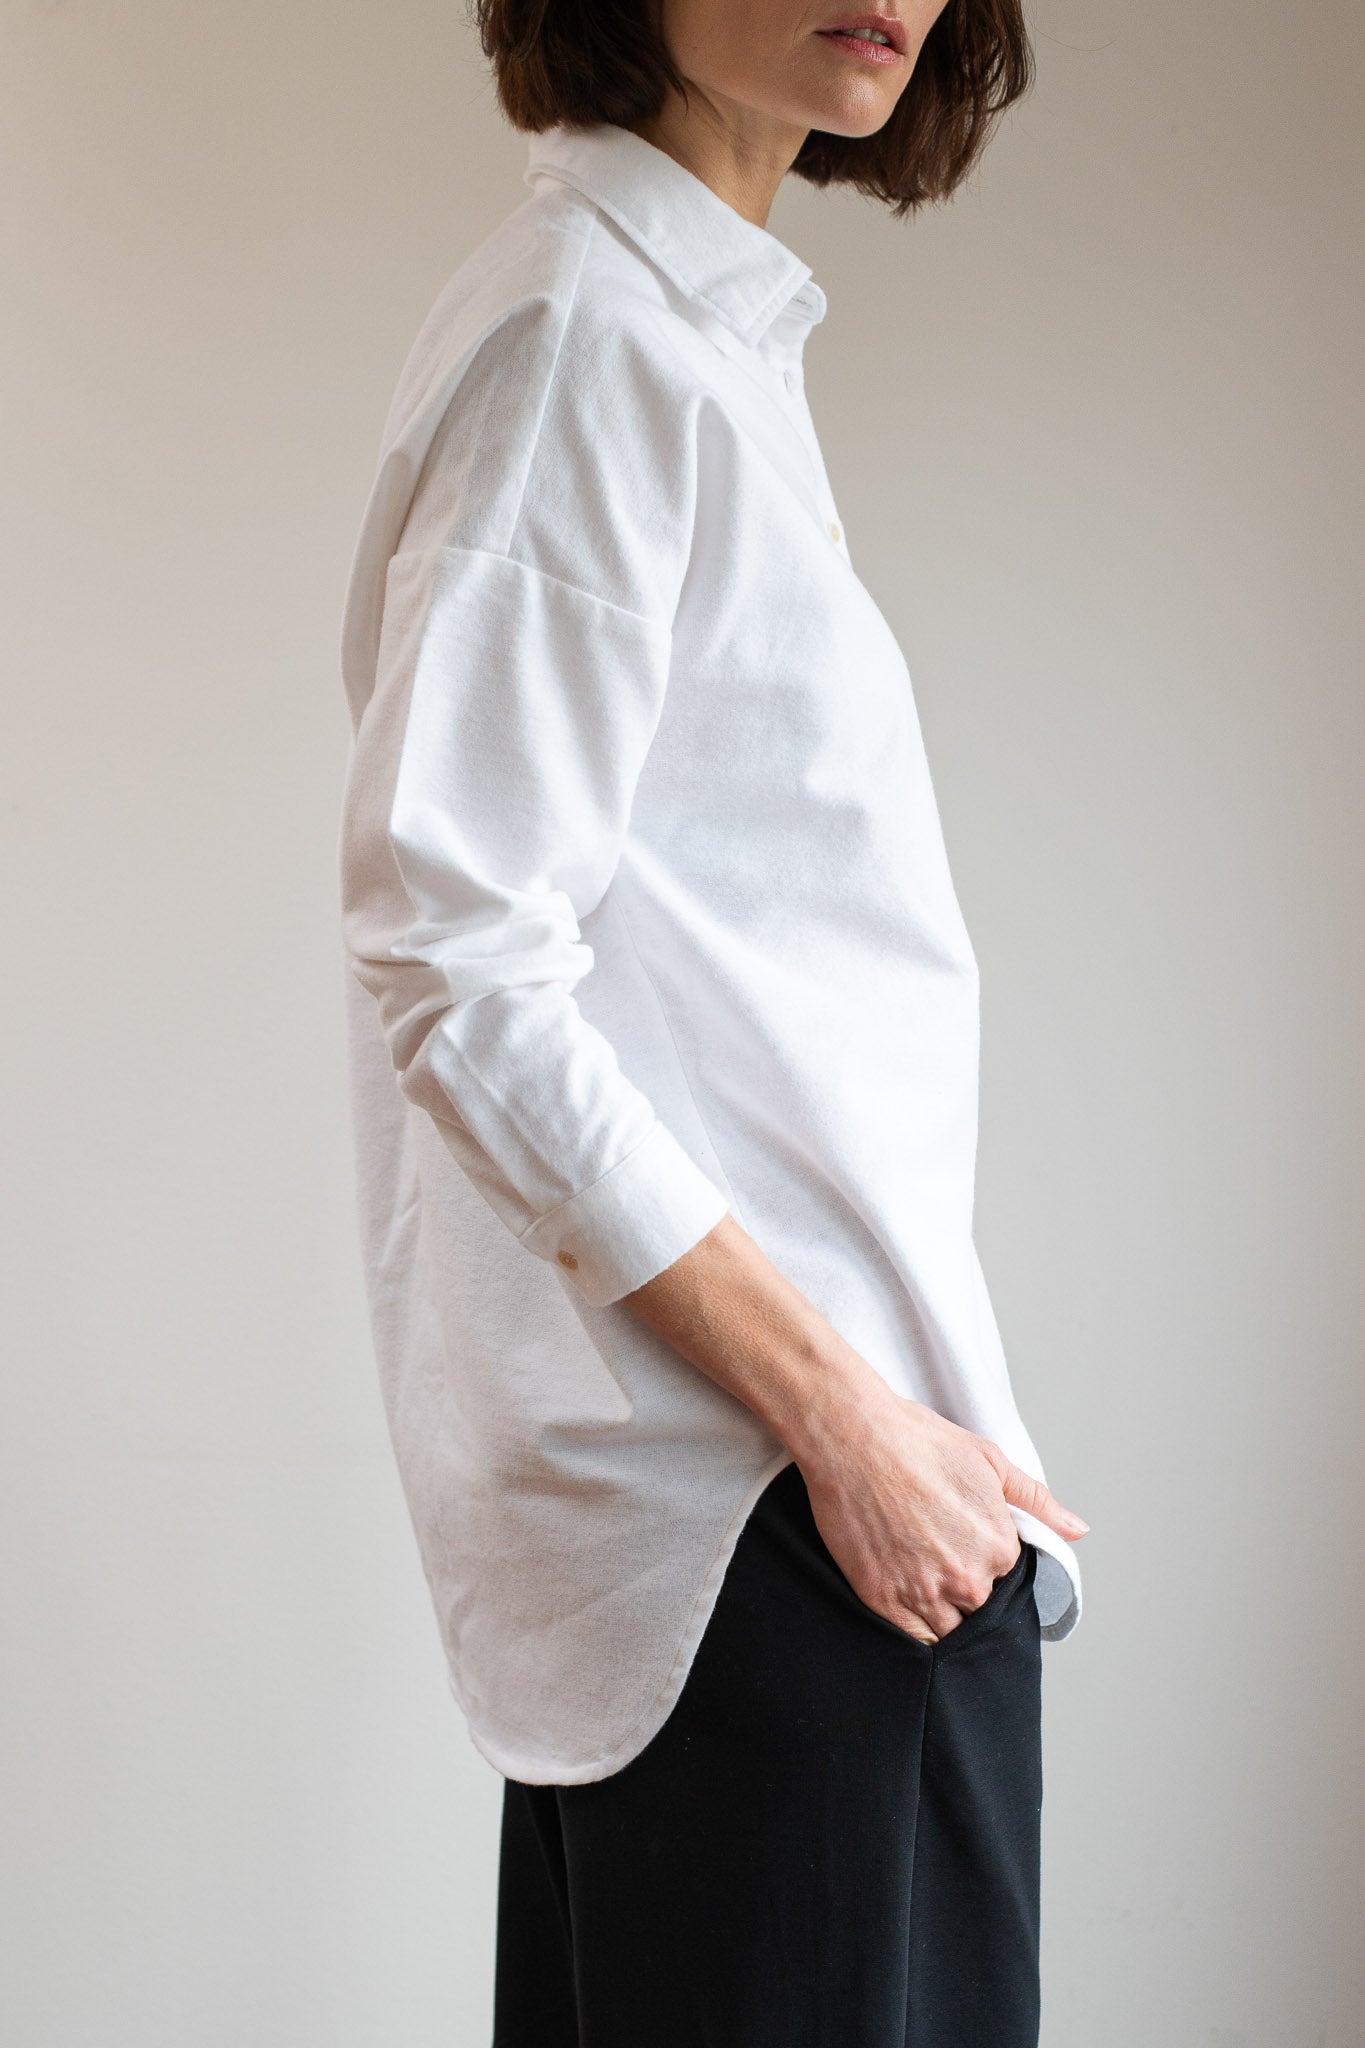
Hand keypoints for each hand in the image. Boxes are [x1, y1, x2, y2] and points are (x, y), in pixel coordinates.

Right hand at [798, 1385, 1088, 1644]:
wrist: (852, 1436)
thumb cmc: (917, 1440)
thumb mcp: (988, 1460)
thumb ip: (1036, 1502)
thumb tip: (1077, 1530)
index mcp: (1000, 1546)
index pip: (1006, 1580)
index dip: (986, 1566)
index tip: (962, 1548)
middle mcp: (969, 1577)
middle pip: (980, 1611)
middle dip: (964, 1593)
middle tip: (937, 1559)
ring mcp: (925, 1593)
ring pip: (949, 1633)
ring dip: (942, 1616)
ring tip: (919, 1578)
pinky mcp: (884, 1601)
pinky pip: (913, 1641)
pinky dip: (915, 1631)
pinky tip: (905, 1602)